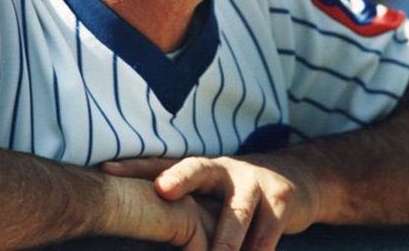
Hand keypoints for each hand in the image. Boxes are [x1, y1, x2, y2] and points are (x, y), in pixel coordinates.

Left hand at [102, 155, 319, 249]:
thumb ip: (182, 201)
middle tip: (162, 189)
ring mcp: (255, 183)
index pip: (162, 164)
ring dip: (224, 243)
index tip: (108, 169)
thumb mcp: (212, 192)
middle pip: (198, 170)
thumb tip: (132, 215)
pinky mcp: (281, 202)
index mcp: (202, 168)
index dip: (136, 167)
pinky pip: (264, 238)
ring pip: (235, 216)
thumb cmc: (240, 193)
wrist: (300, 179)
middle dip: (180, 177)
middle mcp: (226, 169)